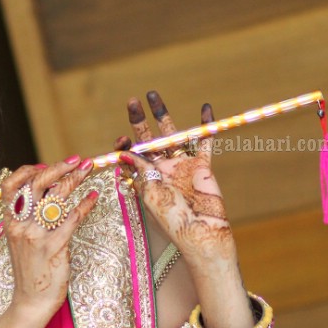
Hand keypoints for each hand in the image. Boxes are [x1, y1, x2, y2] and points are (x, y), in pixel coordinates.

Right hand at [0, 157, 100, 320]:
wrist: (30, 301)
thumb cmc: (29, 271)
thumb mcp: (19, 241)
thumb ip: (26, 218)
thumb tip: (43, 194)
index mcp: (9, 222)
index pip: (10, 186)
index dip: (27, 170)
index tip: (44, 164)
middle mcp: (20, 226)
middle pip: (36, 185)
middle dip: (58, 168)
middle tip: (77, 160)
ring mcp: (36, 236)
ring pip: (56, 198)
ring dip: (74, 179)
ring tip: (88, 170)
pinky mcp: (54, 247)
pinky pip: (71, 219)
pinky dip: (85, 205)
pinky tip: (93, 198)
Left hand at [115, 91, 237, 266]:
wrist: (200, 232)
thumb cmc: (172, 218)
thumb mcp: (151, 193)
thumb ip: (141, 170)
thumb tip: (124, 152)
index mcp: (146, 178)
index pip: (132, 155)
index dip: (125, 145)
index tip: (122, 139)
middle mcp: (162, 169)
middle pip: (149, 139)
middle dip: (140, 120)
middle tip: (132, 101)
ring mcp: (182, 165)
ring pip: (172, 134)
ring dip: (163, 115)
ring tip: (153, 95)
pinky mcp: (202, 165)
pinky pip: (205, 141)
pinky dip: (206, 126)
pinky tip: (206, 108)